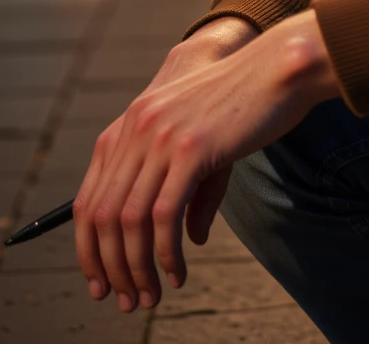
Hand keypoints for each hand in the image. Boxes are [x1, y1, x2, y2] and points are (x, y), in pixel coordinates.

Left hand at [73, 10, 338, 313]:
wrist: (280, 66)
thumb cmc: (247, 102)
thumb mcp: (204, 141)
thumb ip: (192, 188)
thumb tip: (190, 239)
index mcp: (131, 124)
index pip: (89, 197)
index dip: (88, 247)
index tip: (100, 281)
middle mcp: (137, 128)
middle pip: (102, 215)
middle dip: (110, 267)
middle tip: (128, 301)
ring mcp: (161, 135)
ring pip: (130, 221)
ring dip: (136, 268)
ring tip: (151, 296)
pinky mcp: (191, 147)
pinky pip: (164, 216)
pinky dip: (166, 253)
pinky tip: (178, 271)